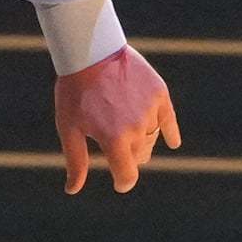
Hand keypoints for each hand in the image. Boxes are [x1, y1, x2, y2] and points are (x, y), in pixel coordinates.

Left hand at [54, 46, 180, 193]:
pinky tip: (172, 142)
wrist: (90, 52)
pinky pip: (168, 120)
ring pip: (151, 139)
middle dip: (128, 157)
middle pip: (139, 157)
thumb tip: (72, 190)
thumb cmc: (74, 92)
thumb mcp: (69, 128)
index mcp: (114, 140)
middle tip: (116, 147)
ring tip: (127, 131)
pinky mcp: (160, 94)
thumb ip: (76, 161)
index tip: (120, 183)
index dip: (122, 182)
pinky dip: (169, 132)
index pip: (127, 175)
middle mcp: (137, 129)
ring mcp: (151, 111)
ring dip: (142, 142)